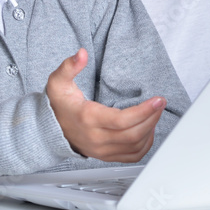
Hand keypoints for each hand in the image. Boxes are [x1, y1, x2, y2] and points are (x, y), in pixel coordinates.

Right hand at [46, 48, 165, 161]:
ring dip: (151, 130)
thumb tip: (81, 53)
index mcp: (88, 119)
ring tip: (156, 113)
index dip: (144, 111)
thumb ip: (69, 66)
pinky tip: (148, 131)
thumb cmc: (59, 105)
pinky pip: (132, 156)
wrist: (49, 129)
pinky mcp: (106, 156)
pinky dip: (145, 145)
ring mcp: (101, 150)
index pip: (122, 120)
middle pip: (133, 134)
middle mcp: (96, 138)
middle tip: (160, 104)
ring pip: (135, 146)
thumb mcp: (58, 81)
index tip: (157, 100)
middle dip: (152, 118)